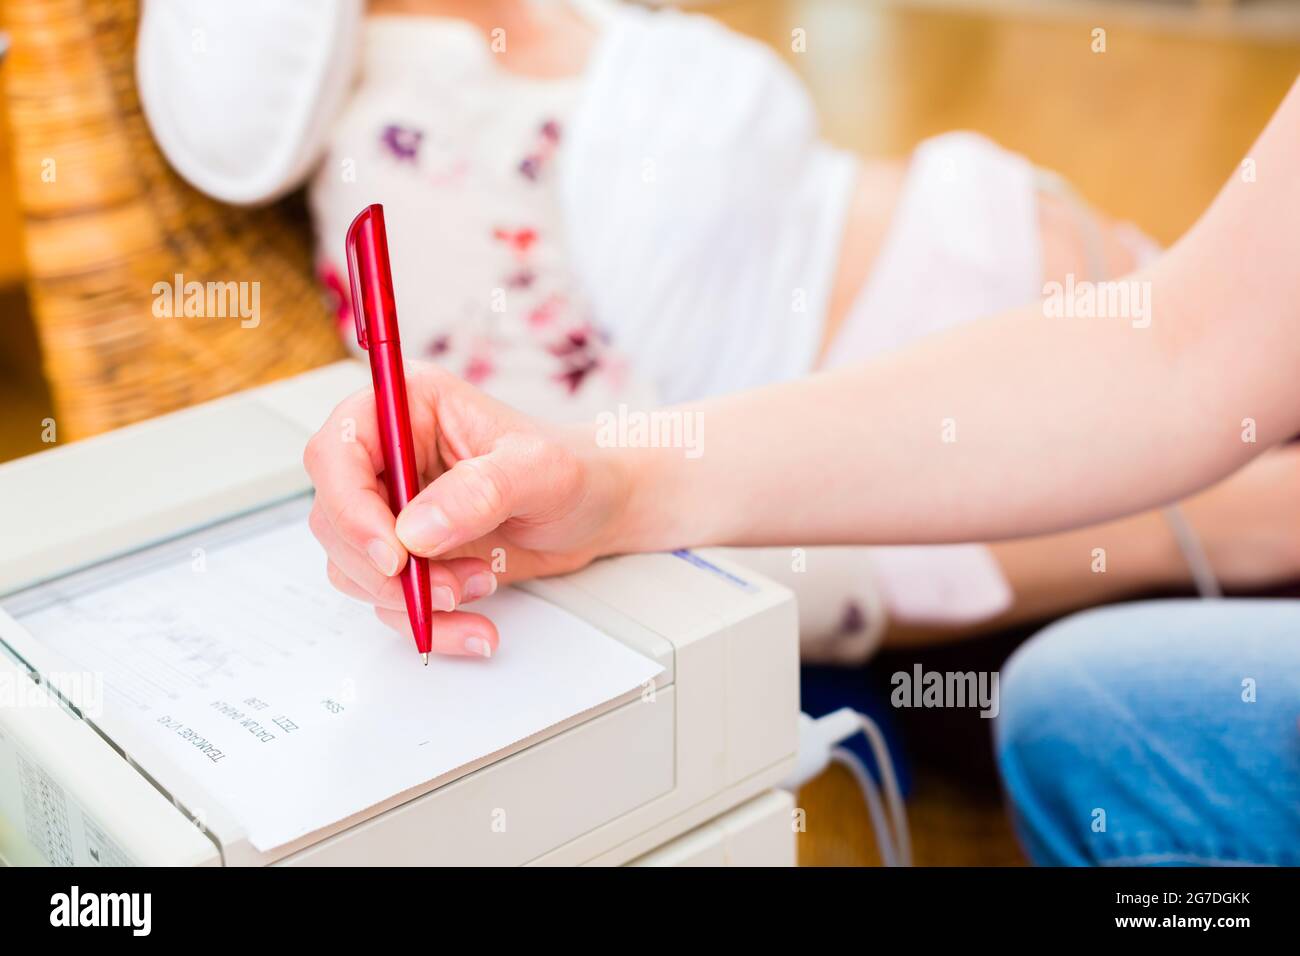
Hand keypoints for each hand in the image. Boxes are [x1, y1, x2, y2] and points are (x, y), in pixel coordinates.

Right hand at [303, 363, 626, 654]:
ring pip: (355, 567)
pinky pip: (389, 600)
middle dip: (387, 568)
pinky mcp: (408, 555)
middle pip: (334, 518)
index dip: (350, 507)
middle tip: (446, 586)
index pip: (337, 451)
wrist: (598, 509)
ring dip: (412, 596)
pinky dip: (428, 621)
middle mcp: (390, 455)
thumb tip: (415, 531)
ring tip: (481, 585)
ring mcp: (393, 509)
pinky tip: (474, 626)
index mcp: (409, 406)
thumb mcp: (538, 469)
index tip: (394, 554)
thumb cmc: (573, 468)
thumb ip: (479, 492)